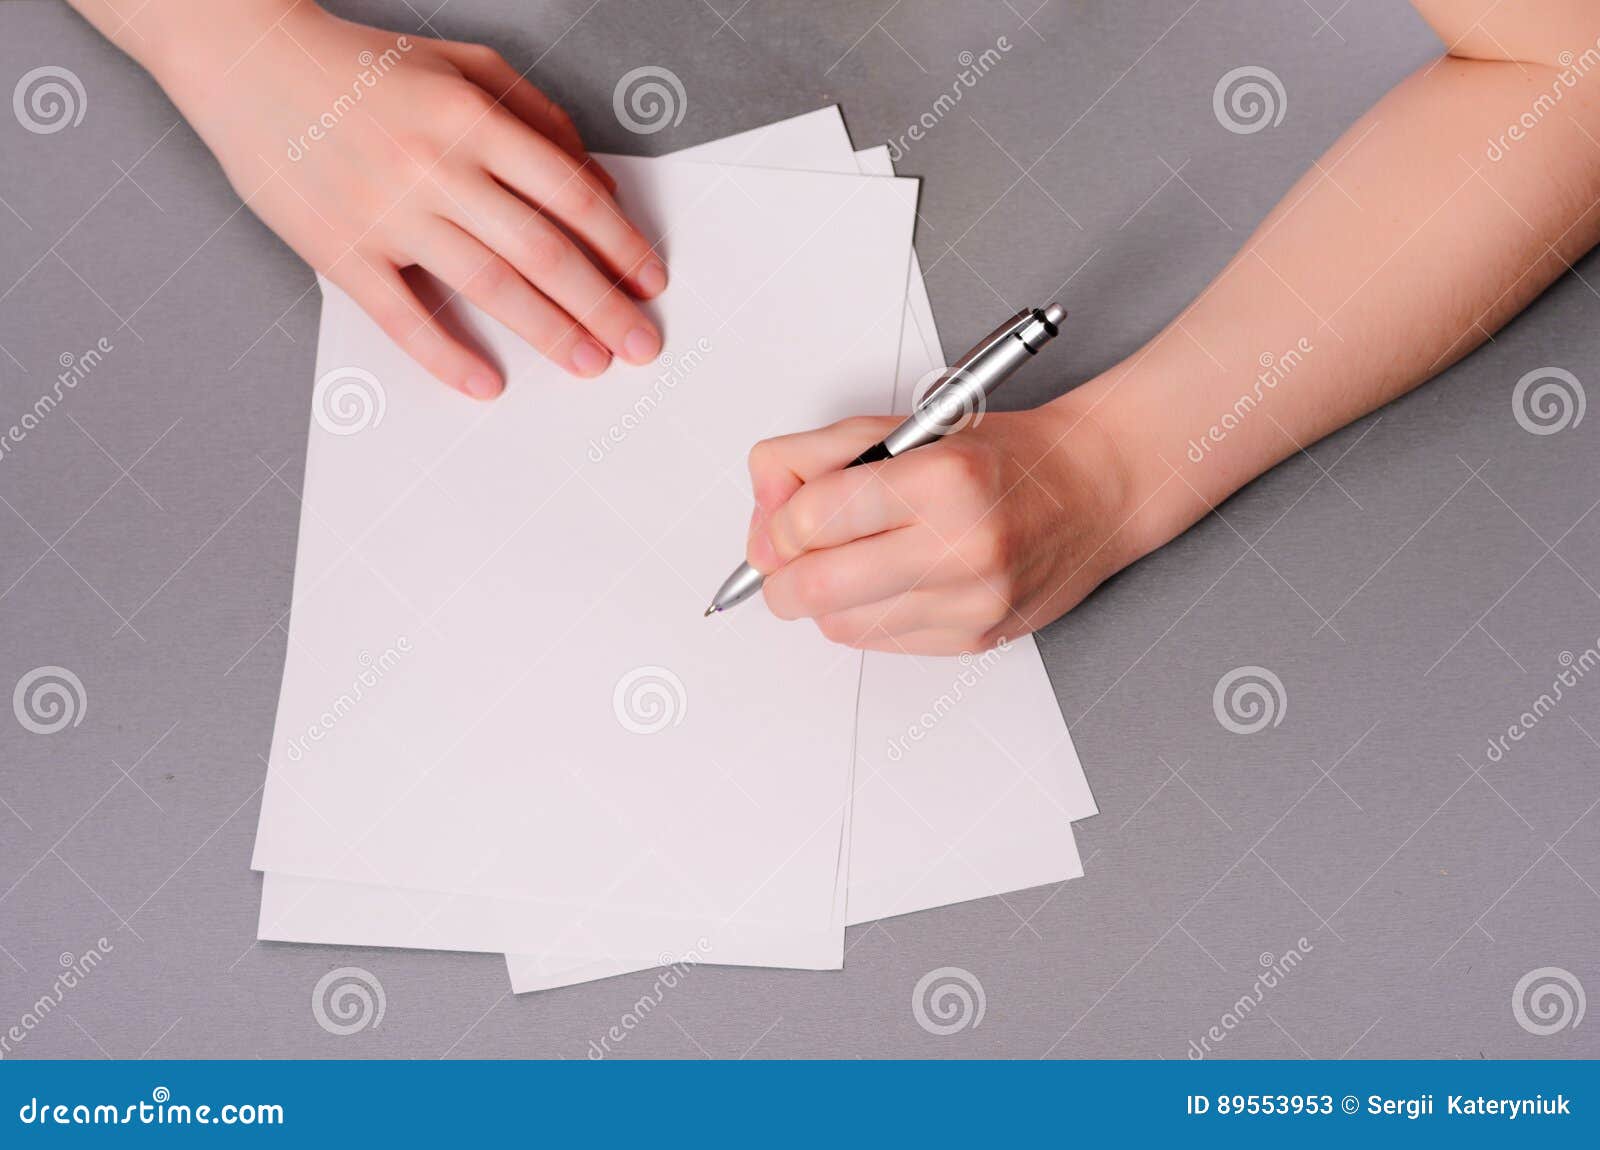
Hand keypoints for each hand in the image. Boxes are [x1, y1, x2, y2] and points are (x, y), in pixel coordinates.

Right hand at [146, 3, 665, 396]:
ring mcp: (386, 212)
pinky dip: (447, 356)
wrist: (248, 61)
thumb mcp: (465, 66)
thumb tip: (601, 188)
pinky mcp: (339, 250)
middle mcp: (436, 165)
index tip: (649, 282)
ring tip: (591, 363)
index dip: (620, 245)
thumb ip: (540, 119)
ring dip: (549, 332)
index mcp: (473, 117)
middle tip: (640, 344)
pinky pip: (402, 317)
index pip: (571, 195)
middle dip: (602, 304)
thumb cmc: (366, 67)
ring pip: (487, 286)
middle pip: (542, 250)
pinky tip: (486, 384)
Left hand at [743, 400, 1138, 653]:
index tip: (782, 520)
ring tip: (843, 560)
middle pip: (815, 588)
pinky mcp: (974, 639)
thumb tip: (762, 514)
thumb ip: (815, 458)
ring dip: (820, 598)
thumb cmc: (1001, 455)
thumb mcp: (902, 428)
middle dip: (778, 576)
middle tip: (782, 559)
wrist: (1094, 489)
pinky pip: (879, 642)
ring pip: (839, 624)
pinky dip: (862, 615)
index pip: (812, 520)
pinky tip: (884, 581)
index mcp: (941, 479)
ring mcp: (971, 602)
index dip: (778, 524)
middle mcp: (961, 547)